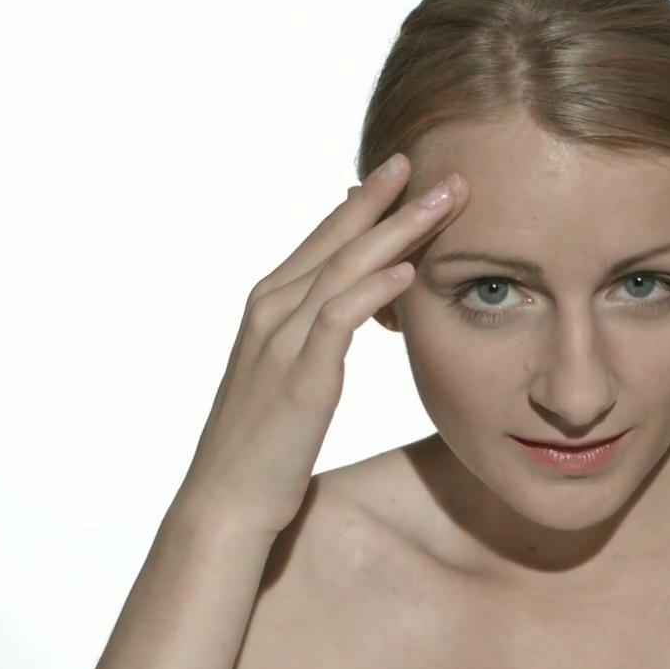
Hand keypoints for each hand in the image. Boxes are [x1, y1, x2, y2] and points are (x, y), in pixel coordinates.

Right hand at [180, 155, 469, 540]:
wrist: (225, 501)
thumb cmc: (263, 444)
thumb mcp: (292, 373)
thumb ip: (317, 333)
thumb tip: (356, 306)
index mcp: (270, 305)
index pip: (327, 238)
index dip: (368, 202)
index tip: (409, 171)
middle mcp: (272, 310)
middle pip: (340, 239)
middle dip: (392, 200)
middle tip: (441, 167)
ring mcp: (282, 341)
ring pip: (346, 268)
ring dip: (398, 230)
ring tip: (444, 201)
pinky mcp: (299, 378)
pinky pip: (338, 321)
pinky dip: (372, 290)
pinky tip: (408, 271)